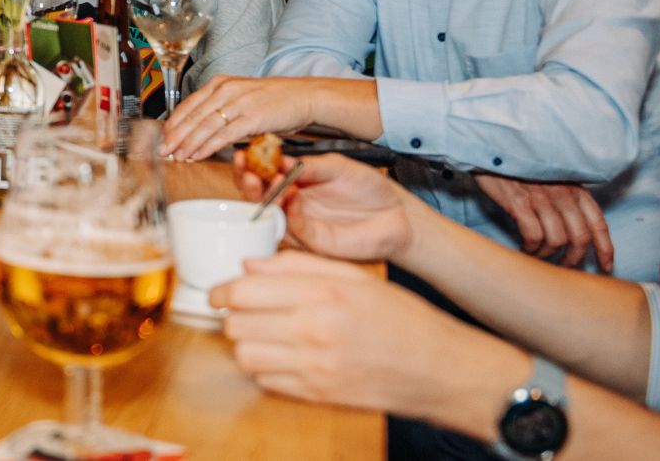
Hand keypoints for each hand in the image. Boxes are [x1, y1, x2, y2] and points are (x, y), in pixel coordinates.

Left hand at [163, 75, 368, 161]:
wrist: (304, 96)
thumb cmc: (274, 100)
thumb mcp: (241, 98)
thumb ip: (221, 109)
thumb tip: (199, 130)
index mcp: (220, 84)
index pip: (188, 105)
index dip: (173, 124)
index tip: (162, 139)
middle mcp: (226, 90)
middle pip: (192, 116)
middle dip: (174, 136)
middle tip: (162, 151)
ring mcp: (239, 102)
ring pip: (204, 126)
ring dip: (187, 143)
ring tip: (177, 157)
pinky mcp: (251, 117)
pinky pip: (223, 134)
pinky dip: (207, 146)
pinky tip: (197, 155)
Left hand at [214, 251, 528, 423]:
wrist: (440, 368)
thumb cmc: (402, 318)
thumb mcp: (356, 277)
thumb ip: (298, 266)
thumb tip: (248, 264)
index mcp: (323, 294)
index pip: (244, 292)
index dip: (222, 292)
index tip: (219, 293)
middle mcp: (314, 331)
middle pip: (237, 326)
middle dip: (233, 317)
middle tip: (244, 313)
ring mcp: (315, 368)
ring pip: (245, 357)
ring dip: (247, 345)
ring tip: (264, 335)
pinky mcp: (318, 396)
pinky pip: (266, 382)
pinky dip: (266, 369)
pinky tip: (284, 357)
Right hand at [233, 154, 416, 262]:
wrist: (396, 213)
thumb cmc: (368, 189)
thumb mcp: (337, 166)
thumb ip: (310, 165)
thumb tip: (280, 160)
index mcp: (293, 184)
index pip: (262, 176)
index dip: (249, 167)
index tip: (243, 154)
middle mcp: (291, 205)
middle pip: (257, 198)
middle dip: (247, 184)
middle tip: (248, 171)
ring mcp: (300, 225)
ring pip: (270, 216)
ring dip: (264, 198)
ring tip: (268, 180)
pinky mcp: (313, 242)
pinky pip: (294, 228)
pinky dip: (289, 211)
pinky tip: (292, 195)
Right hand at [473, 173, 614, 270]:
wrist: (491, 147)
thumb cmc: (521, 168)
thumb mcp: (553, 178)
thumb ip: (568, 199)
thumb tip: (578, 231)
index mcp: (576, 188)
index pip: (598, 223)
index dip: (605, 249)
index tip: (605, 268)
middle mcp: (563, 193)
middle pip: (580, 238)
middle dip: (574, 259)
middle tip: (562, 268)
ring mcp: (542, 197)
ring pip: (557, 240)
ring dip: (548, 256)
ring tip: (537, 257)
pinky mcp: (519, 202)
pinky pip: (533, 235)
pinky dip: (531, 248)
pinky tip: (525, 249)